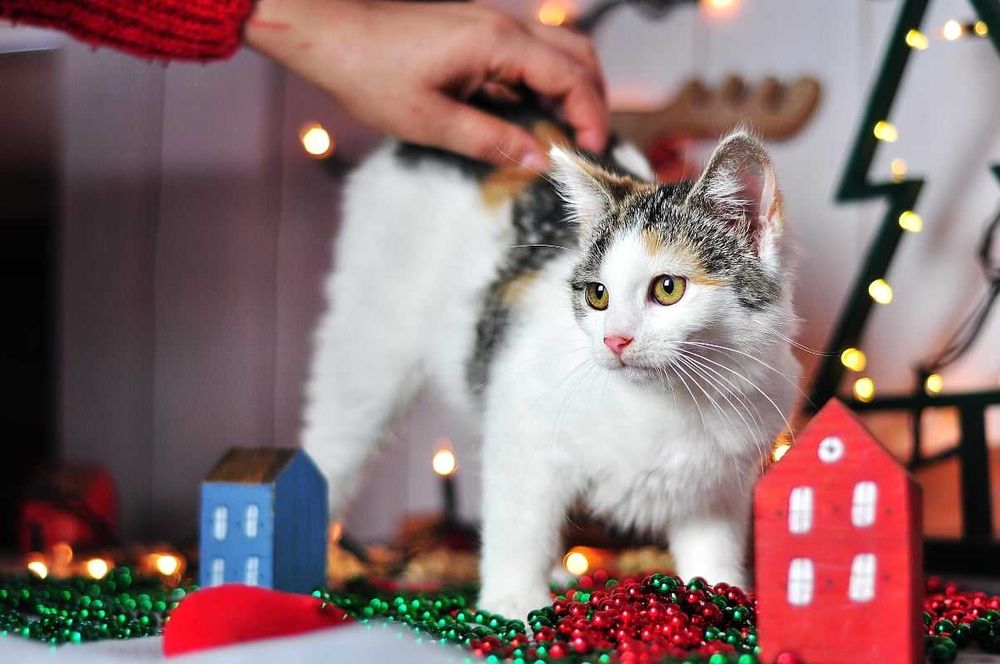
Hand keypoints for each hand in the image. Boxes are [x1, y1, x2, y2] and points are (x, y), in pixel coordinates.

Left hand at [246, 0, 607, 168]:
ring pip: (557, 51)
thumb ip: (491, 142)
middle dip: (592, 100)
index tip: (590, 151)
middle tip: (586, 143)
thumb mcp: (431, 122)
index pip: (570, 77)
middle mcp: (503, 28)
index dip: (590, 116)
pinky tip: (529, 117)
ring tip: (563, 133)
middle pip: (577, 56)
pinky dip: (544, 84)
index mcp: (497, 44)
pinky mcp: (477, 35)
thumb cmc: (370, 72)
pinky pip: (528, 55)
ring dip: (571, 90)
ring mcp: (491, 28)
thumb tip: (538, 161)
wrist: (331, 34)